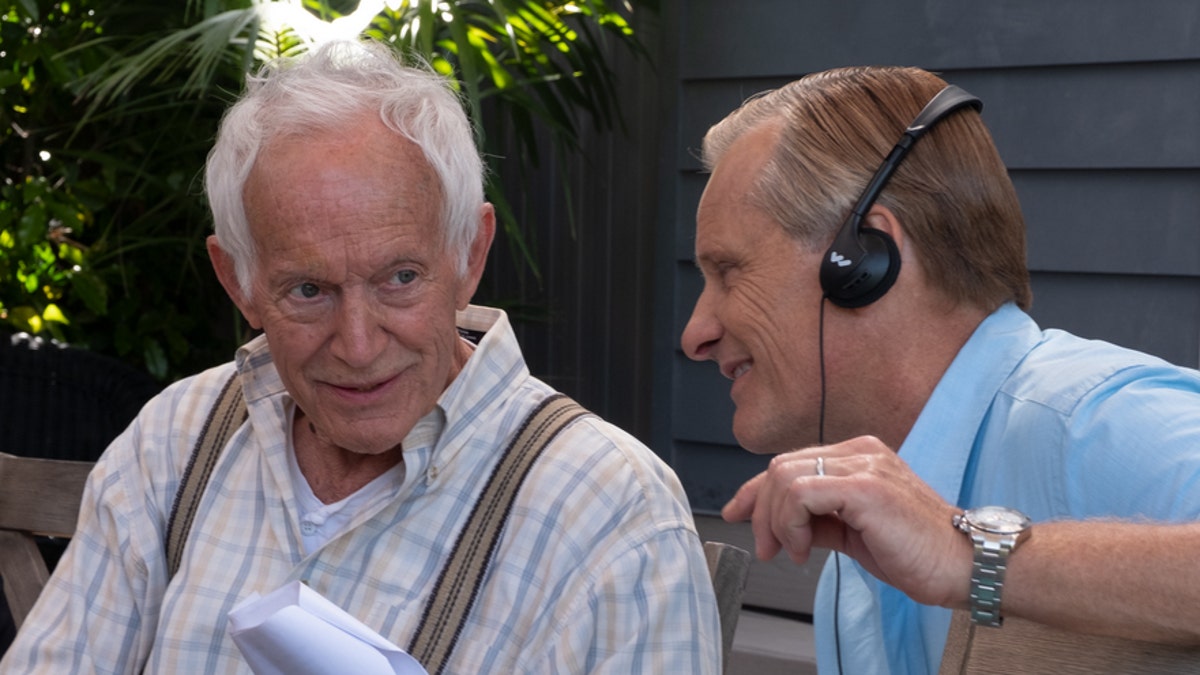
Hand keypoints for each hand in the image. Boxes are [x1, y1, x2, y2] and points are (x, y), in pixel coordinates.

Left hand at [721, 435, 971, 607]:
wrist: (965, 566)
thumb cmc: (919, 553)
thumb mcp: (855, 534)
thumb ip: (819, 521)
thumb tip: (783, 526)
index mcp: (860, 456)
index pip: (791, 464)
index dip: (755, 490)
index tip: (737, 514)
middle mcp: (861, 451)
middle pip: (780, 468)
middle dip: (761, 512)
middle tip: (769, 549)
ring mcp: (864, 464)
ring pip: (784, 477)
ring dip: (777, 522)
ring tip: (795, 551)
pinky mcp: (866, 486)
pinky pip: (801, 494)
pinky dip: (791, 524)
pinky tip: (805, 548)